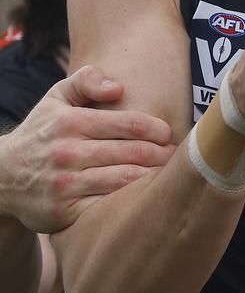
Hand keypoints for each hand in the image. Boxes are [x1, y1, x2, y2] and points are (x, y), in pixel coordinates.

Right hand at [0, 65, 174, 232]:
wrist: (2, 176)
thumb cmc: (41, 133)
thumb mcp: (55, 98)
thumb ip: (85, 81)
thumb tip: (117, 87)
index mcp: (71, 122)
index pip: (127, 123)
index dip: (156, 129)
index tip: (170, 133)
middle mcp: (67, 152)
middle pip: (130, 153)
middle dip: (161, 155)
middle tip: (179, 157)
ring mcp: (65, 184)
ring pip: (122, 180)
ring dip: (152, 179)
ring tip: (170, 177)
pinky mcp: (63, 211)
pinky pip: (105, 207)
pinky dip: (128, 203)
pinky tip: (145, 199)